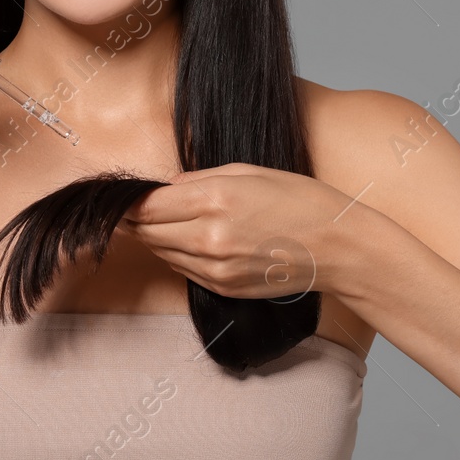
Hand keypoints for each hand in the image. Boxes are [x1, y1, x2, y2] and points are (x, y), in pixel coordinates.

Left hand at [119, 162, 393, 301]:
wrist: (338, 247)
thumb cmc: (300, 199)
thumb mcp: (249, 171)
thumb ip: (199, 179)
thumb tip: (166, 188)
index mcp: (214, 201)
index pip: (148, 205)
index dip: (128, 200)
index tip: (120, 195)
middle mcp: (209, 239)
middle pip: (147, 232)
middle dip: (134, 220)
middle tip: (128, 208)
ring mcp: (216, 268)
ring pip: (161, 253)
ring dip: (154, 237)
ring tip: (158, 221)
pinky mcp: (224, 287)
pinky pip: (183, 269)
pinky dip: (176, 254)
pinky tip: (187, 239)